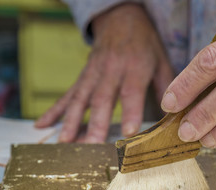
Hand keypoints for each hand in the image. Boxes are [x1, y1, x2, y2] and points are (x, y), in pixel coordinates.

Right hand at [35, 3, 173, 142]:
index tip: (129, 133)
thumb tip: (173, 115)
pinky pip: (67, 93)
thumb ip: (166, 87)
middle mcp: (111, 70)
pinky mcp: (83, 75)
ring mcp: (93, 72)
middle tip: (91, 146)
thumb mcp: (162, 60)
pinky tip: (42, 125)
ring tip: (64, 142)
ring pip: (80, 98)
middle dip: (96, 124)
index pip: (132, 91)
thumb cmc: (145, 43)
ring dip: (71, 121)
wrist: (122, 17)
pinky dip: (54, 110)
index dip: (130, 112)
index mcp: (135, 66)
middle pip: (102, 99)